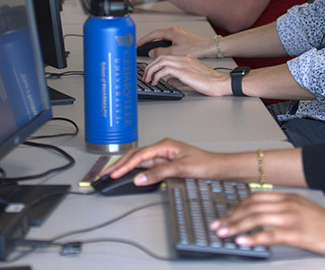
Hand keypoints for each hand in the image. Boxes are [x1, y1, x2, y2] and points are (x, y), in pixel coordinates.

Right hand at [99, 138, 249, 185]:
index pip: (139, 155)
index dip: (125, 165)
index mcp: (165, 144)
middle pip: (135, 156)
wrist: (218, 168)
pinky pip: (147, 166)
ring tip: (112, 175)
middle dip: (119, 164)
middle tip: (106, 174)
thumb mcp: (181, 169)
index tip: (114, 173)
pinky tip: (129, 175)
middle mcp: (163, 148)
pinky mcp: (166, 163)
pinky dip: (135, 171)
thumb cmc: (206, 163)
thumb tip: (140, 178)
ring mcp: (163, 156)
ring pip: (139, 161)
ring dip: (125, 167)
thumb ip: (159, 173)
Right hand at [136, 27, 214, 57]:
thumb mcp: (175, 52)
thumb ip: (161, 52)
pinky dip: (164, 44)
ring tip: (151, 50)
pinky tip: (165, 50)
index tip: (137, 44)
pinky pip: (170, 40)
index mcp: (171, 31)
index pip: (153, 34)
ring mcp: (180, 33)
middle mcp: (175, 30)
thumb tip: (152, 53)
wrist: (209, 47)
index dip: (144, 40)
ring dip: (157, 43)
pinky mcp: (183, 37)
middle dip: (149, 41)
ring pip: (164, 37)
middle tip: (142, 47)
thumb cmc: (196, 48)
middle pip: (158, 35)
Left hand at [143, 55, 230, 96]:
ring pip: (161, 61)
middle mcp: (184, 59)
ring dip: (151, 70)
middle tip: (145, 77)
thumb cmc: (210, 82)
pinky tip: (156, 82)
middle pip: (160, 57)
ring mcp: (184, 64)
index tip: (149, 72)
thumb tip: (169, 81)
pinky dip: (157, 75)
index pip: (165, 57)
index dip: (154, 64)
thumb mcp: (191, 79)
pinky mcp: (185, 71)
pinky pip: (165, 70)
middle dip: (149, 67)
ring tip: (148, 80)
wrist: (221, 83)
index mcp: (186, 58)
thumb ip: (179, 78)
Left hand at [212, 192, 324, 255]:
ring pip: (257, 218)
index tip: (225, 216)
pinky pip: (269, 235)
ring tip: (224, 233)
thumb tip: (261, 216)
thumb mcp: (303, 210)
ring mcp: (292, 218)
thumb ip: (283, 209)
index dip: (237, 206)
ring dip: (236, 226)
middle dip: (231, 216)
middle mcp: (288, 204)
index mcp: (288, 197)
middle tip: (218, 225)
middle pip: (252, 207)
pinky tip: (242, 241)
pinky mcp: (297, 233)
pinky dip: (253, 238)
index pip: (255, 198)